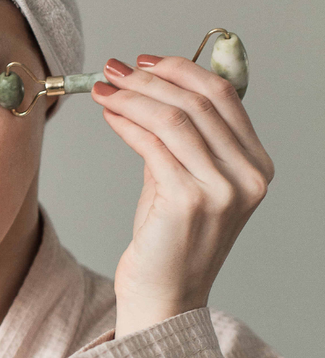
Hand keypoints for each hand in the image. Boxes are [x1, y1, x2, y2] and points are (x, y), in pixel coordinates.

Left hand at [91, 55, 273, 338]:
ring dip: (133, 97)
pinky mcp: (190, 201)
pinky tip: (108, 115)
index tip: (144, 61)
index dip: (182, 70)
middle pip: (199, 102)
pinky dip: (127, 123)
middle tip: (114, 70)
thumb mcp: (181, 179)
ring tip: (102, 89)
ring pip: (175, 119)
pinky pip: (154, 145)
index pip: (224, 97)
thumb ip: (178, 140)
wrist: (163, 296)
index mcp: (256, 165)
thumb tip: (146, 87)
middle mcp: (248, 176)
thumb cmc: (168, 240)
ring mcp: (223, 189)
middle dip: (150, 79)